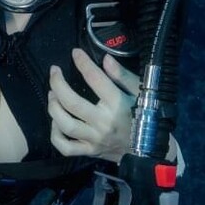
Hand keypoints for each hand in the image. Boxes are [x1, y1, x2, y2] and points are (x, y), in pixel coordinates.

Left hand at [48, 48, 137, 162]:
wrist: (152, 147)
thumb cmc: (145, 115)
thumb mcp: (140, 92)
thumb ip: (122, 75)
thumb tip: (105, 58)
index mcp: (117, 104)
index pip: (95, 79)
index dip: (83, 63)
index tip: (75, 53)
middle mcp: (103, 122)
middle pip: (72, 103)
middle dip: (57, 84)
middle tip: (54, 71)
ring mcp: (95, 139)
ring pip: (65, 125)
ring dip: (53, 108)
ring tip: (52, 95)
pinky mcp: (90, 151)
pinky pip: (66, 147)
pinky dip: (55, 135)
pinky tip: (56, 123)